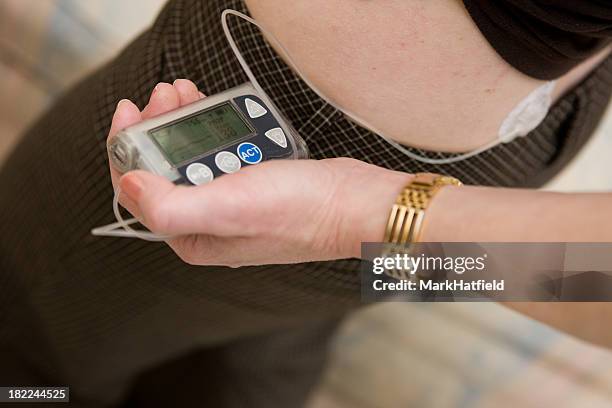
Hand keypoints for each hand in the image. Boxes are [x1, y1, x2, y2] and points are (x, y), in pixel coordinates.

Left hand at [108, 79, 410, 266]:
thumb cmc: (297, 211)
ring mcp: (233, 203)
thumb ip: (169, 206)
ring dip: (187, 123)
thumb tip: (129, 184)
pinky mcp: (254, 184)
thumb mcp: (227, 208)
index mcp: (194, 238)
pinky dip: (216, 129)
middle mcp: (209, 224)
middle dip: (159, 129)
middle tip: (167, 94)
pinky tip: (221, 112)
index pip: (139, 194)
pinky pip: (222, 151)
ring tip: (189, 93)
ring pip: (194, 157)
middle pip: (166, 171)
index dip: (126, 150)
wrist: (353, 202)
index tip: (131, 110)